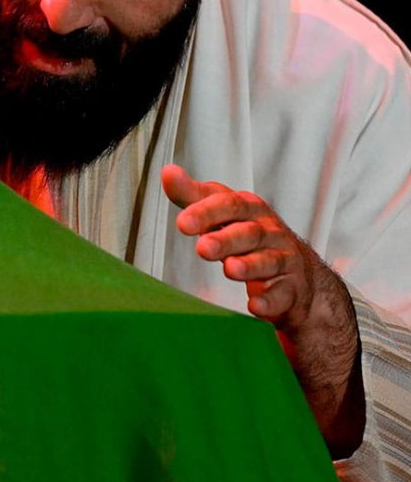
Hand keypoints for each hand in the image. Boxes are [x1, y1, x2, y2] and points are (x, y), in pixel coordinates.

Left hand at [161, 164, 364, 455]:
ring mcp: (291, 271)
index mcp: (255, 217)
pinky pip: (288, 303)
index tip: (181, 221)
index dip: (209, 207)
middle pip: (255, 228)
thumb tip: (167, 170)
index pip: (234, 200)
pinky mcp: (297, 305)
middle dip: (227, 234)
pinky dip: (271, 304)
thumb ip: (199, 201)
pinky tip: (253, 311)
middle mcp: (276, 239)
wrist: (314, 305)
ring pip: (275, 261)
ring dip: (251, 263)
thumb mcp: (228, 227)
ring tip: (227, 271)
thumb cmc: (260, 255)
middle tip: (198, 246)